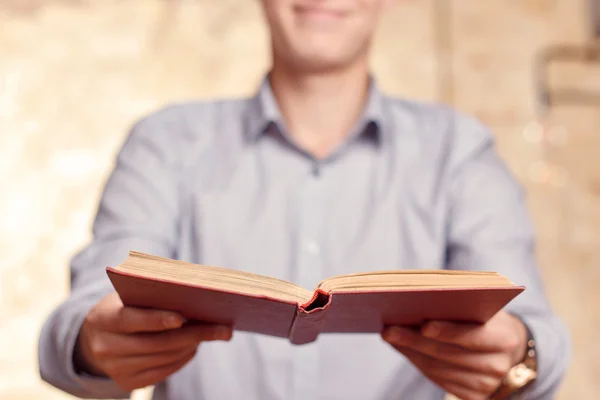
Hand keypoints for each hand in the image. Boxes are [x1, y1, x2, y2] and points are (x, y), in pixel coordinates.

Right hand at [75, 292, 231, 391]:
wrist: (93, 339)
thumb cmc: (122, 307)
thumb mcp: (127, 296)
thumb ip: (152, 294)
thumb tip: (194, 293)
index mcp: (103, 319)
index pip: (130, 320)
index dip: (156, 319)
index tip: (182, 318)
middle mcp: (106, 347)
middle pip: (155, 343)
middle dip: (193, 335)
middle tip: (222, 328)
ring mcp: (115, 369)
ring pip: (162, 359)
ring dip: (191, 346)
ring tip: (213, 333)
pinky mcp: (127, 383)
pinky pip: (162, 372)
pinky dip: (182, 358)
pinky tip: (194, 346)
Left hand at [382, 311, 526, 399]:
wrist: (512, 351)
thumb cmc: (489, 320)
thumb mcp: (485, 308)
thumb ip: (461, 304)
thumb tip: (419, 301)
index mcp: (505, 338)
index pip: (473, 336)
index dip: (448, 331)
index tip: (424, 325)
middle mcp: (497, 366)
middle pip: (448, 354)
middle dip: (415, 341)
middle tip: (389, 330)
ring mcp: (485, 385)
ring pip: (439, 369)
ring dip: (411, 352)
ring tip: (391, 336)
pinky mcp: (473, 396)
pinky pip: (438, 379)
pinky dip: (418, 363)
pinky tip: (404, 349)